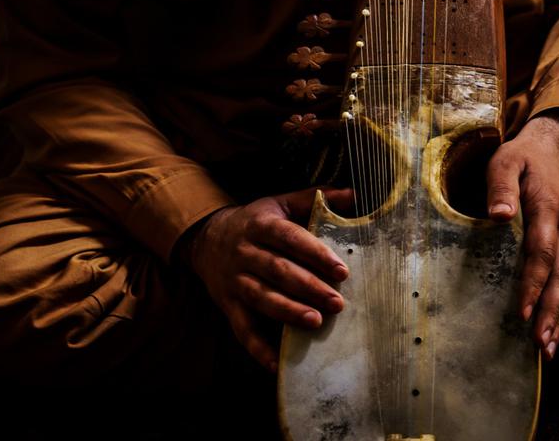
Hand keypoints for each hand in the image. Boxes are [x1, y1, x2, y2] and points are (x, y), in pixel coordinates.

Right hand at [182, 187, 353, 371]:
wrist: (205, 238)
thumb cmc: (254, 221)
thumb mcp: (279, 203)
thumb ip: (314, 199)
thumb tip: (354, 194)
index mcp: (261, 225)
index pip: (290, 238)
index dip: (315, 254)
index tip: (341, 270)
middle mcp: (245, 253)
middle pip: (278, 271)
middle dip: (309, 287)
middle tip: (338, 303)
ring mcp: (234, 280)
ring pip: (261, 298)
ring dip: (288, 312)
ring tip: (315, 322)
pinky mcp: (227, 305)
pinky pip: (242, 330)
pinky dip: (259, 349)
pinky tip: (278, 364)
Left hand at [486, 113, 558, 360]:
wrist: (554, 151)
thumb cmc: (522, 159)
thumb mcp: (505, 161)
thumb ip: (500, 186)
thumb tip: (498, 216)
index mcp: (549, 209)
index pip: (542, 253)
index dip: (533, 284)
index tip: (522, 312)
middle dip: (551, 312)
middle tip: (540, 345)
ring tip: (548, 350)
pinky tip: (554, 332)